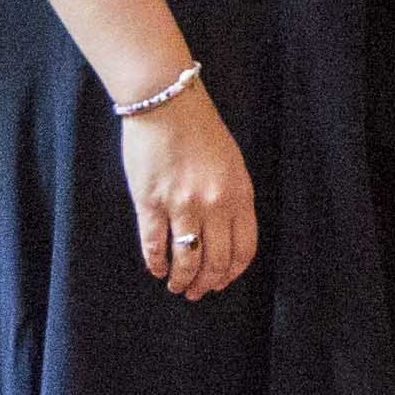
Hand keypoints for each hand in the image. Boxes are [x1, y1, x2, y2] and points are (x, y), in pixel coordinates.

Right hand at [123, 84, 256, 301]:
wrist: (166, 102)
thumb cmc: (199, 129)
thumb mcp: (232, 163)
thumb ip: (232, 198)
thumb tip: (224, 235)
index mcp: (239, 194)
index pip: (243, 249)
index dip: (232, 273)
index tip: (221, 282)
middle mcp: (214, 204)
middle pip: (215, 261)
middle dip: (206, 284)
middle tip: (197, 293)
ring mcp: (182, 204)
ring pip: (186, 259)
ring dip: (182, 280)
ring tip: (177, 286)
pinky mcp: (151, 202)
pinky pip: (154, 244)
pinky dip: (156, 263)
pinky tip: (157, 270)